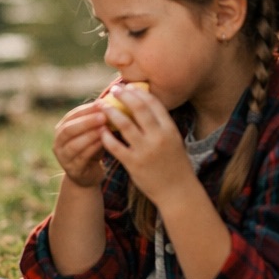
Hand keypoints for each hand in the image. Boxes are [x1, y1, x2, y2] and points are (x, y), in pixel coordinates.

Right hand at [53, 101, 108, 187]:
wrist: (88, 176)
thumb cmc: (92, 149)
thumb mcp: (93, 133)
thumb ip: (97, 120)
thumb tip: (110, 102)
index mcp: (62, 129)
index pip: (72, 116)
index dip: (86, 110)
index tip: (101, 104)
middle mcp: (59, 143)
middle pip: (69, 129)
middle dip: (86, 122)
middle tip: (103, 116)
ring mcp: (63, 157)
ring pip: (74, 144)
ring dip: (90, 135)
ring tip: (105, 128)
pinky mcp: (73, 170)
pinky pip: (82, 157)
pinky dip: (93, 148)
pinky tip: (104, 142)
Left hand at [99, 85, 193, 207]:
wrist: (178, 192)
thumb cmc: (175, 164)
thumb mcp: (174, 140)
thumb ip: (161, 124)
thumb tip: (145, 104)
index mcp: (170, 129)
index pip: (153, 103)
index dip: (139, 92)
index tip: (128, 86)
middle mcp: (158, 137)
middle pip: (138, 108)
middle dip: (124, 96)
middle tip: (113, 90)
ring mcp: (145, 151)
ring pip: (124, 124)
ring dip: (111, 112)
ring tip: (102, 106)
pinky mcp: (133, 164)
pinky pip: (115, 146)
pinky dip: (106, 136)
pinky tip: (101, 130)